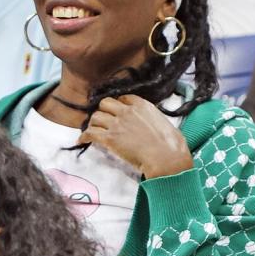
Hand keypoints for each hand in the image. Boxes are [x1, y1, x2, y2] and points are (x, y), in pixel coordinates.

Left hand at [79, 95, 193, 179]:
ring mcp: (117, 124)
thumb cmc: (171, 144)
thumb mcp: (164, 123)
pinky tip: (82, 141)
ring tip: (94, 131)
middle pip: (105, 104)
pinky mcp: (110, 139)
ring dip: (94, 124)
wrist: (166, 157)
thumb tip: (152, 125)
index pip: (123, 98)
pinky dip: (84, 137)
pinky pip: (90, 133)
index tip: (117, 112)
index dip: (118, 105)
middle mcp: (127, 111)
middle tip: (104, 121)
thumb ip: (153, 119)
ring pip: (95, 117)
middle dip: (103, 111)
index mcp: (142, 105)